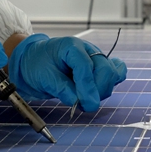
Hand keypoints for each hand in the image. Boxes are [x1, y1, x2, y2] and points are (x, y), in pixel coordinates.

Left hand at [8, 35, 126, 111]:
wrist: (34, 62)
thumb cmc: (37, 65)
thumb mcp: (43, 77)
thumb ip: (62, 88)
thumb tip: (80, 101)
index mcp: (71, 46)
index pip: (86, 67)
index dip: (87, 88)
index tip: (87, 105)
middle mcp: (87, 49)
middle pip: (105, 70)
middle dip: (97, 91)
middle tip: (82, 105)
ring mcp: (96, 57)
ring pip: (112, 74)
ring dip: (101, 91)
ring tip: (84, 99)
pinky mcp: (99, 67)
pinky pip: (116, 72)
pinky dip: (112, 83)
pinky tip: (100, 91)